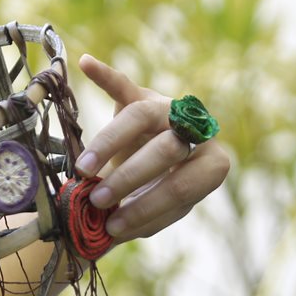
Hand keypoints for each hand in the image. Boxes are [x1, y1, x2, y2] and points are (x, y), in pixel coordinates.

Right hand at [73, 54, 228, 241]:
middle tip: (98, 200)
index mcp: (211, 166)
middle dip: (129, 178)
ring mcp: (170, 109)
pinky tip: (86, 65)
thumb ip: (140, 219)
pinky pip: (124, 85)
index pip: (180, 186)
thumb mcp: (159, 212)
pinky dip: (105, 75)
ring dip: (109, 144)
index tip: (114, 226)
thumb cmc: (160, 194)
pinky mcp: (143, 95)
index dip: (147, 207)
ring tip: (83, 169)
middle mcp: (197, 132)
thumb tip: (108, 230)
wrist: (162, 167)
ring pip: (141, 117)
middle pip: (165, 150)